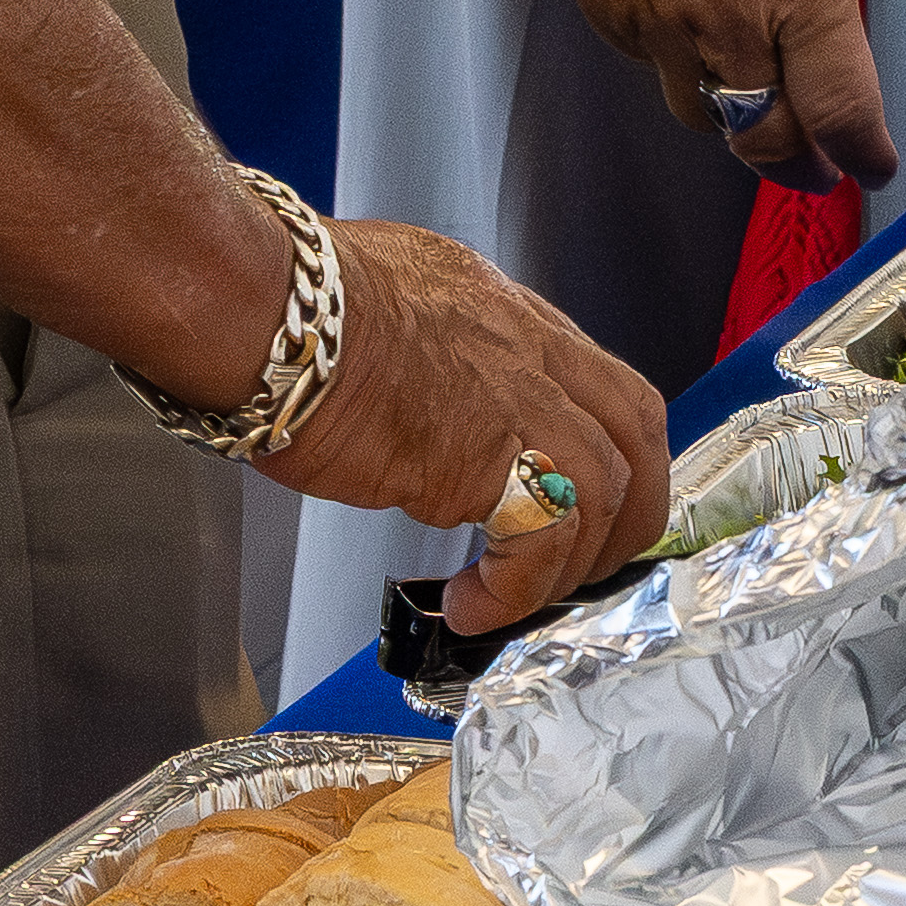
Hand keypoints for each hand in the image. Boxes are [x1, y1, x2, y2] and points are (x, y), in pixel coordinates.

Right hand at [257, 216, 676, 628]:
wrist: (271, 313)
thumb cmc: (295, 306)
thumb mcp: (390, 299)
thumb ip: (431, 345)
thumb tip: (425, 391)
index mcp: (505, 311)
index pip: (600, 380)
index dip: (609, 447)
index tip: (588, 498)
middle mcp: (529, 348)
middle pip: (635, 431)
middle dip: (628, 509)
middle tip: (582, 564)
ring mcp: (518, 400)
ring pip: (603, 493)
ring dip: (567, 563)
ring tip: (511, 598)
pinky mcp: (488, 458)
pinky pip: (541, 540)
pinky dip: (515, 590)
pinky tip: (469, 606)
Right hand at [515, 0, 905, 188]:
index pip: (841, 109)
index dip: (863, 152)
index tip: (873, 161)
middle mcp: (731, 19)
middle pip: (770, 140)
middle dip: (803, 163)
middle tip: (821, 160)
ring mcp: (663, 23)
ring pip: (707, 116)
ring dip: (742, 122)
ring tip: (765, 103)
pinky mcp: (612, 12)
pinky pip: (656, 69)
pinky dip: (685, 69)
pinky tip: (700, 33)